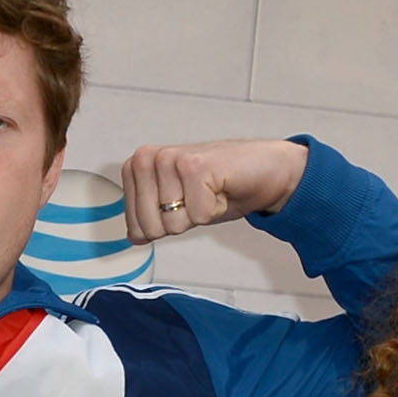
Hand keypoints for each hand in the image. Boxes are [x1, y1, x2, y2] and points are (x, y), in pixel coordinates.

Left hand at [122, 138, 309, 242]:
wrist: (263, 169)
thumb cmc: (222, 184)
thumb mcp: (178, 206)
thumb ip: (150, 217)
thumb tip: (133, 237)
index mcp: (137, 166)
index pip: (135, 228)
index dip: (165, 225)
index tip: (183, 203)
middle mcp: (149, 158)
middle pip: (150, 228)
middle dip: (180, 222)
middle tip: (198, 198)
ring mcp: (170, 159)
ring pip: (173, 224)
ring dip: (199, 214)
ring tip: (209, 191)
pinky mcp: (194, 166)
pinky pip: (197, 216)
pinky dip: (215, 209)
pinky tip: (220, 189)